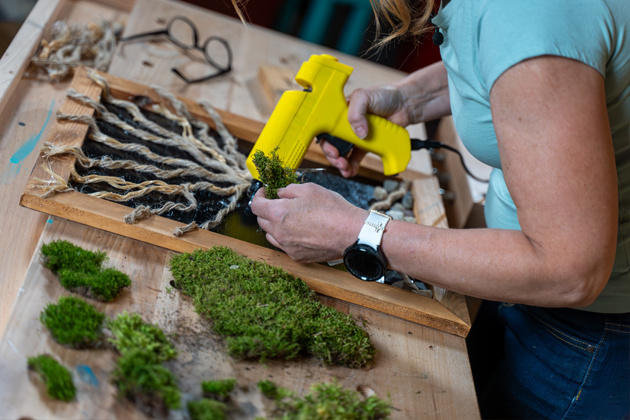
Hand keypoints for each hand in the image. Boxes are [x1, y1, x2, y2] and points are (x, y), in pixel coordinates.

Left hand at [250, 183, 366, 262]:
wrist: (351, 233)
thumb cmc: (332, 209)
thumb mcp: (310, 189)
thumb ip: (289, 190)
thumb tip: (281, 193)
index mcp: (278, 214)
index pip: (256, 206)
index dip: (258, 196)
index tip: (265, 192)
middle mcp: (279, 233)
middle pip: (262, 221)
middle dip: (267, 210)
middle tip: (279, 203)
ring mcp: (287, 247)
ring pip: (271, 235)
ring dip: (275, 225)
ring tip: (289, 218)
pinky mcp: (297, 257)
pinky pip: (284, 246)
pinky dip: (286, 238)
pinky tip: (299, 231)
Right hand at [321, 85, 408, 177]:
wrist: (405, 104)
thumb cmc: (385, 94)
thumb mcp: (364, 96)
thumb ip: (356, 112)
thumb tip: (358, 133)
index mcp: (341, 112)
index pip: (327, 129)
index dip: (327, 142)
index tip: (333, 150)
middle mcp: (346, 125)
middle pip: (333, 144)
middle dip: (334, 156)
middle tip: (340, 161)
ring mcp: (357, 135)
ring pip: (344, 153)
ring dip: (342, 163)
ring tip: (346, 169)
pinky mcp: (367, 144)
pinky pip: (356, 157)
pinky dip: (353, 166)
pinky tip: (352, 171)